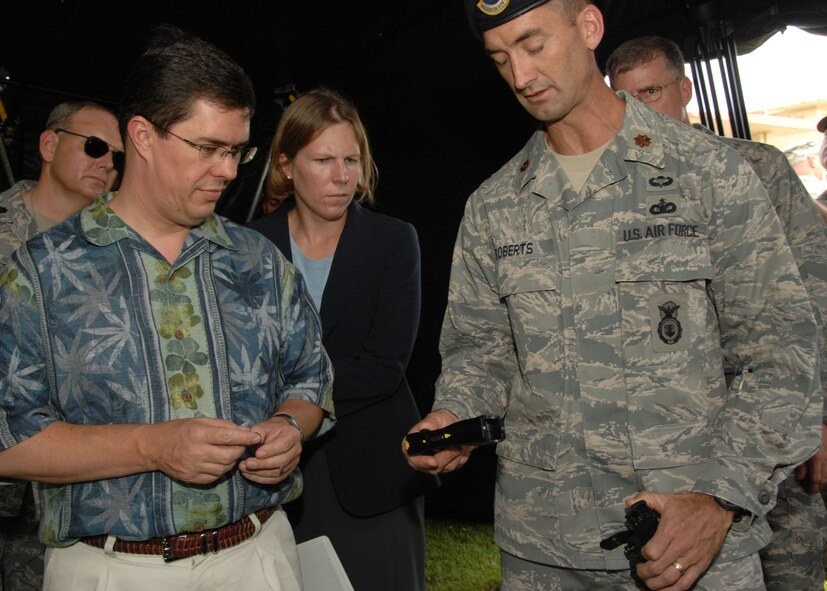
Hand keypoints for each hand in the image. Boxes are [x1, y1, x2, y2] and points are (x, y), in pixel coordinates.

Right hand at [146, 418, 260, 484]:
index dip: (246, 437)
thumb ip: (223, 425)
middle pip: (230, 456)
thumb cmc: (179, 430)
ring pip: (225, 468)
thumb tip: (245, 431)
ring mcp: (194, 468)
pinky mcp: (192, 479)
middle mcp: (197, 452)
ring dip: (231, 460)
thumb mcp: (200, 421)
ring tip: (226, 452)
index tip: (256, 437)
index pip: (228, 437)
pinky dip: (221, 469)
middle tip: (239, 445)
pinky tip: (216, 461)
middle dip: (240, 450)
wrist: (155, 447)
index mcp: (199, 434)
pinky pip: (215, 477)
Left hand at [238, 415, 302, 484]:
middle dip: (262, 464)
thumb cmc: (270, 430)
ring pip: (277, 472)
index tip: (257, 453)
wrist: (279, 434)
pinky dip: (261, 479)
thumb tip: (251, 441)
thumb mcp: (264, 426)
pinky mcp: (287, 472)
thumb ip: (259, 432)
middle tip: (247, 463)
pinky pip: (275, 479)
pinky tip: (249, 474)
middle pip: (281, 461)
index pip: (283, 445)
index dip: (270, 451)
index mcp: (292, 435)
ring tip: (244, 468)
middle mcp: (296, 450)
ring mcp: (293, 462)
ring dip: (259, 473)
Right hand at [401, 409, 472, 474]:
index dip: (422, 462)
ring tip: (457, 444)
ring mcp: (434, 465)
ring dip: (454, 455)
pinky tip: (460, 448)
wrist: (453, 423)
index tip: (434, 462)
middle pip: (431, 468)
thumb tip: (425, 428)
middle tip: (455, 446)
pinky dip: (460, 457)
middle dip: (445, 456)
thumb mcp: (434, 418)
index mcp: (413, 446)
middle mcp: (422, 458)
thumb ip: (429, 423)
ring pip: (445, 467)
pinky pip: (455, 466)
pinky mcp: (446, 467)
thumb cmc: (440, 420)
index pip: (413, 459)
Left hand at [631, 492, 732, 590]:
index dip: (643, 556)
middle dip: (644, 573)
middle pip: (657, 568)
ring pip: (670, 578)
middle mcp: (680, 547)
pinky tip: (665, 590)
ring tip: (649, 582)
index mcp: (670, 531)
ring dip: (656, 584)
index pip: (651, 553)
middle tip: (640, 571)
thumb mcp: (666, 498)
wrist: (716, 510)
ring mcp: (691, 557)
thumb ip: (645, 499)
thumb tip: (628, 503)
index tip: (641, 554)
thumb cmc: (690, 505)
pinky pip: (687, 582)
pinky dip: (674, 590)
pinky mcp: (701, 564)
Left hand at [794, 424, 826, 492]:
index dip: (811, 488)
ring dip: (822, 478)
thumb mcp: (795, 446)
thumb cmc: (802, 430)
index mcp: (815, 457)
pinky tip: (820, 471)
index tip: (807, 492)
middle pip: (824, 479)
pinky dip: (826, 471)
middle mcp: (826, 458)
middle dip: (816, 485)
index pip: (816, 479)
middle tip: (807, 486)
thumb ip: (798, 463)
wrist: (813, 418)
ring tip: (813, 479)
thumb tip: (800, 477)